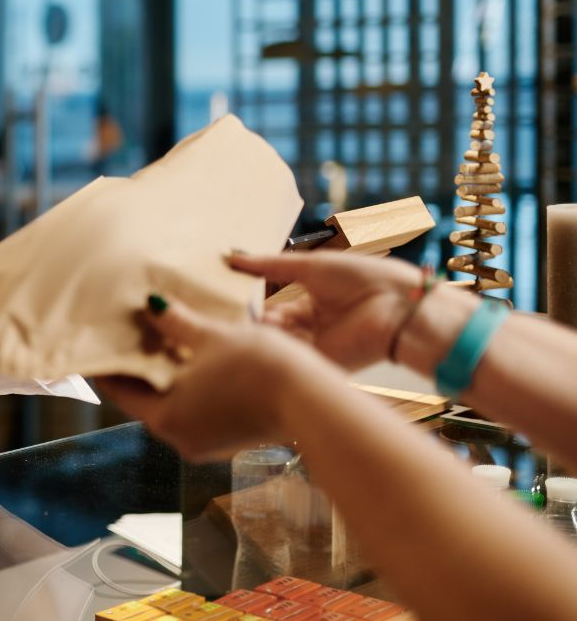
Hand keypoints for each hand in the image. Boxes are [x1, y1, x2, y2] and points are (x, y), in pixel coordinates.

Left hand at [96, 295, 338, 460]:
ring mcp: (206, 442)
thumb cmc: (259, 368)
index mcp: (164, 418)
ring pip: (174, 403)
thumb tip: (151, 305)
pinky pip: (198, 409)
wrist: (314, 402)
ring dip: (168, 374)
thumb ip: (176, 322)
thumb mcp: (212, 337)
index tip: (99, 340)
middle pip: (146, 397)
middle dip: (140, 365)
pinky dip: (191, 386)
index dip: (108, 363)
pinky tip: (198, 358)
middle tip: (132, 331)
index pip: (120, 390)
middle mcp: (180, 438)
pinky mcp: (229, 439)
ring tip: (165, 337)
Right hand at [232, 251, 422, 370]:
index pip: (274, 304)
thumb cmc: (362, 279)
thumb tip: (232, 257)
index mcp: (313, 302)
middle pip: (271, 325)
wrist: (397, 307)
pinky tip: (249, 333)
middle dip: (250, 317)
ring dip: (257, 330)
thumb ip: (270, 265)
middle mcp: (311, 326)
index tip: (226, 292)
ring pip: (275, 341)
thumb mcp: (310, 266)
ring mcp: (314, 346)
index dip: (252, 299)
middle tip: (223, 308)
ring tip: (234, 317)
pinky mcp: (319, 363)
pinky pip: (287, 355)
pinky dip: (269, 345)